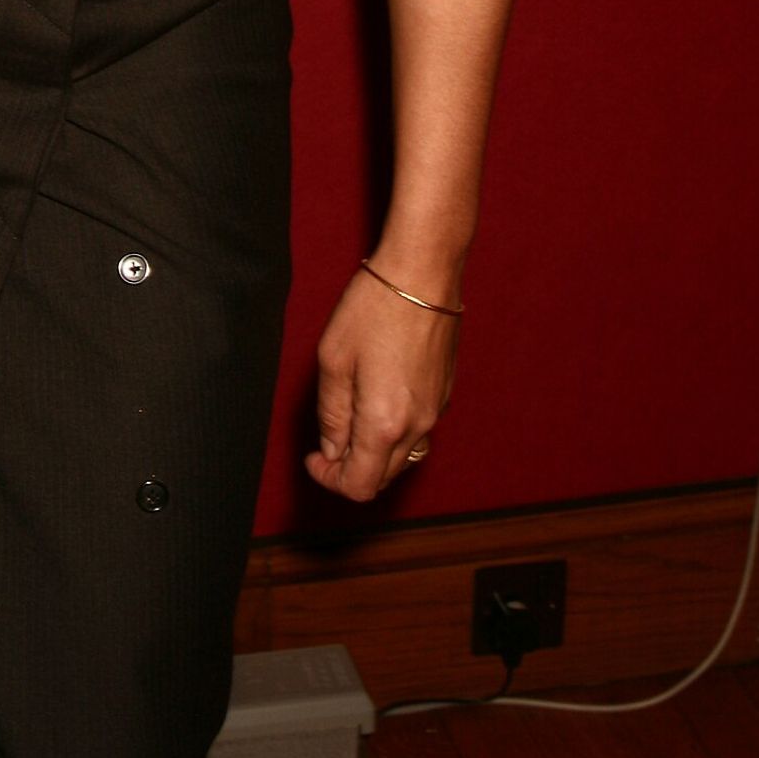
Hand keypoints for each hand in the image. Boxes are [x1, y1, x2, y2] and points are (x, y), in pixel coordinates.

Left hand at [306, 265, 458, 502]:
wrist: (423, 271)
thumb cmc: (374, 307)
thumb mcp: (334, 360)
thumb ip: (331, 413)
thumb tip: (332, 447)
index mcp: (385, 423)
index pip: (360, 485)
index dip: (330, 479)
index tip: (314, 457)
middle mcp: (416, 425)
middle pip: (382, 477)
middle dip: (350, 468)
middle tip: (327, 440)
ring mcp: (435, 410)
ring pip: (402, 457)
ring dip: (374, 453)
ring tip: (350, 419)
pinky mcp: (444, 393)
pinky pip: (417, 430)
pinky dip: (393, 431)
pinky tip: (376, 399)